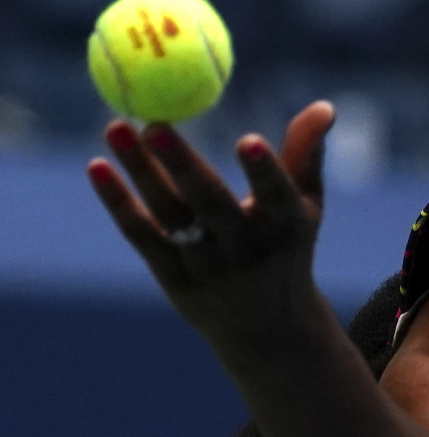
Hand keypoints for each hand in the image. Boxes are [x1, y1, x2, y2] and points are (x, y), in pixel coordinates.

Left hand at [86, 100, 334, 360]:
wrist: (267, 330)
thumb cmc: (286, 251)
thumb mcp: (305, 208)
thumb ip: (307, 155)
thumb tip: (323, 106)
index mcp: (286, 228)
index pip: (276, 198)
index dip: (264, 172)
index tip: (248, 140)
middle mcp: (247, 250)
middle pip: (212, 204)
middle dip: (183, 165)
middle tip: (154, 123)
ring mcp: (209, 268)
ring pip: (171, 216)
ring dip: (142, 173)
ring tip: (116, 127)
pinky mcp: (176, 280)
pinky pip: (143, 236)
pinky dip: (119, 203)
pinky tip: (98, 167)